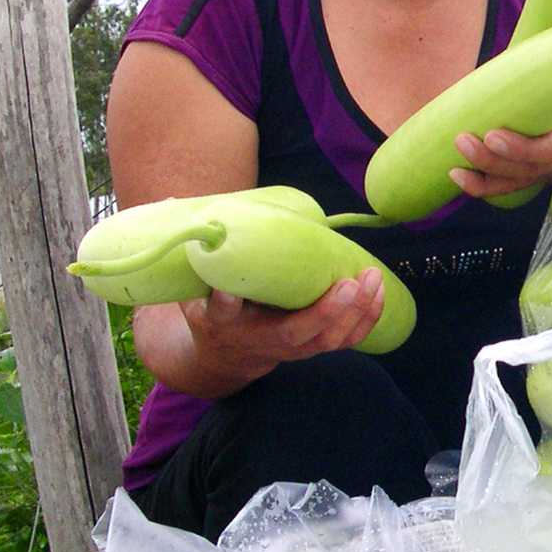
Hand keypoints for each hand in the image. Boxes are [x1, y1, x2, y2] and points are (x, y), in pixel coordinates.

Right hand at [171, 268, 387, 394]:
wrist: (225, 353)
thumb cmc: (211, 306)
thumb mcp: (191, 283)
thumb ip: (192, 247)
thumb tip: (172, 198)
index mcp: (222, 323)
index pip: (223, 313)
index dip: (227, 302)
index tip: (231, 291)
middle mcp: (260, 341)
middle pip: (295, 334)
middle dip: (325, 312)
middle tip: (348, 283)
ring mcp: (291, 350)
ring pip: (329, 340)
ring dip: (356, 312)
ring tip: (372, 277)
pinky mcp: (313, 347)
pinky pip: (346, 340)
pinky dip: (367, 319)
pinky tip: (379, 291)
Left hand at [449, 95, 551, 200]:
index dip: (522, 147)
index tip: (493, 135)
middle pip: (529, 168)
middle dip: (492, 160)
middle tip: (463, 140)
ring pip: (520, 181)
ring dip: (485, 176)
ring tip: (455, 166)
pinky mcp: (545, 175)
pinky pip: (516, 188)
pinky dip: (487, 188)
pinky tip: (461, 179)